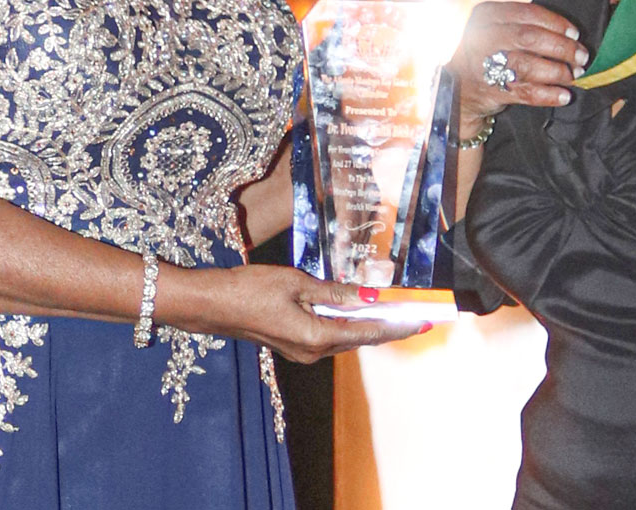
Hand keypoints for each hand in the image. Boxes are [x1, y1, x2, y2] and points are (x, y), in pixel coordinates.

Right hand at [160, 264, 426, 363]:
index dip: (398, 326)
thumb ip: (334, 292)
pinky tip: (353, 312)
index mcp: (317, 337)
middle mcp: (313, 352)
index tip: (422, 322)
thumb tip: (368, 296)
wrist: (212, 305)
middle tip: (414, 315)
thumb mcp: (296, 283)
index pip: (369, 332)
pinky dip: (345, 325)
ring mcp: (302, 353)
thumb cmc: (250, 289)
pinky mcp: (292, 346)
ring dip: (366, 325)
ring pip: (344, 338)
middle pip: (360, 338)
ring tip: (391, 312)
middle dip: (387, 327)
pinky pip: (328, 337)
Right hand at [446, 0, 587, 119]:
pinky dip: (549, 95)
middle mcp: (482, 37)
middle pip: (529, 38)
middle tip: (581, 57)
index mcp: (486, 15)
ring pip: (528, 66)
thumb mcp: (494, 28)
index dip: (556, 23)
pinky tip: (563, 95)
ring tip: (574, 75)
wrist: (458, 88)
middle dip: (562, 48)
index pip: (527, 13)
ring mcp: (484, 65)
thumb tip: (569, 35)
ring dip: (558, 72)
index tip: (575, 33)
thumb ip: (522, 25)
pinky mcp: (491, 90)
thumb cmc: (485, 53)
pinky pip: (526, 93)